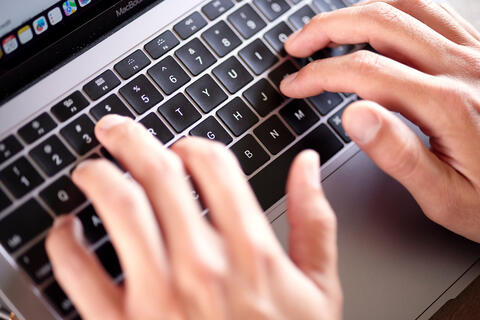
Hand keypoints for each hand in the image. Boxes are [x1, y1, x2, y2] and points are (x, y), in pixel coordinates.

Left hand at [46, 115, 341, 319]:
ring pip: (119, 207)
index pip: (214, 166)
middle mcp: (205, 265)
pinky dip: (63, 242)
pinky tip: (66, 231)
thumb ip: (315, 220)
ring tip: (90, 170)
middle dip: (130, 139)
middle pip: (159, 174)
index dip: (191, 145)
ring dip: (97, 176)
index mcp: (253, 251)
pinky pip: (78, 271)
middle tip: (114, 130)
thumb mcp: (318, 288)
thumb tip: (307, 165)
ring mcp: (161, 296)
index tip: (180, 148)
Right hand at [280, 0, 479, 241]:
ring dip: (358, 11)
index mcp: (447, 106)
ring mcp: (474, 53)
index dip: (318, 75)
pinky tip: (376, 24)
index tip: (294, 84)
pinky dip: (394, 8)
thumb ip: (397, 154)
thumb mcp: (444, 197)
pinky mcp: (479, 52)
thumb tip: (353, 113)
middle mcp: (462, 68)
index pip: (363, 72)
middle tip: (297, 45)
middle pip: (380, 23)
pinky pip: (431, 11)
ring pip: (405, 6)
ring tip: (329, 28)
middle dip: (327, 28)